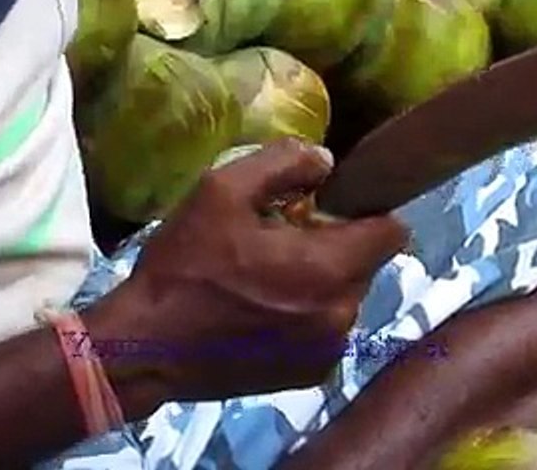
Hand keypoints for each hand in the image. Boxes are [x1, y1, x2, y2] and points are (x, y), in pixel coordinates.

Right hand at [83, 138, 407, 403]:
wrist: (143, 349)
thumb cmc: (184, 267)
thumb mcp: (221, 192)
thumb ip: (283, 163)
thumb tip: (326, 161)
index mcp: (331, 267)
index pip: (392, 231)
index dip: (365, 213)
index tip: (327, 209)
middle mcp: (343, 313)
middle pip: (368, 264)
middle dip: (339, 247)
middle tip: (284, 242)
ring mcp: (330, 350)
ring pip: (348, 297)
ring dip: (323, 283)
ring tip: (269, 278)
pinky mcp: (311, 375)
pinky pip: (329, 330)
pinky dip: (309, 317)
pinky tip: (264, 312)